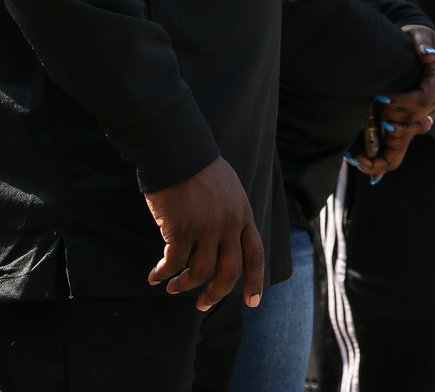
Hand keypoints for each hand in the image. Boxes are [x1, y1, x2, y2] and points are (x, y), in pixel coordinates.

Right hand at [144, 156, 263, 311]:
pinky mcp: (181, 229)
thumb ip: (232, 217)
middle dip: (216, 293)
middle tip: (202, 305)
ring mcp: (206, 228)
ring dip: (185, 285)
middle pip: (229, 271)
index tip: (252, 302)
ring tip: (173, 287)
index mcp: (243, 214)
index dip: (255, 280)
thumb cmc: (202, 171)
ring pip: (200, 272)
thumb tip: (227, 246)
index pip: (255, 254)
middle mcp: (229, 224)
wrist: (179, 153)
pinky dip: (163, 274)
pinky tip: (155, 276)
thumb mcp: (230, 191)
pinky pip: (173, 263)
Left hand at [350, 26, 434, 180]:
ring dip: (393, 134)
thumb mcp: (419, 34)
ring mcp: (431, 108)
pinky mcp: (420, 115)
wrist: (424, 44)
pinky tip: (372, 158)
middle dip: (394, 117)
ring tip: (371, 136)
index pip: (424, 97)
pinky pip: (410, 135)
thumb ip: (422, 44)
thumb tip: (428, 55)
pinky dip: (393, 147)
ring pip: (415, 130)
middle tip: (372, 111)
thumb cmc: (418, 37)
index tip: (382, 98)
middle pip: (417, 117)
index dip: (403, 101)